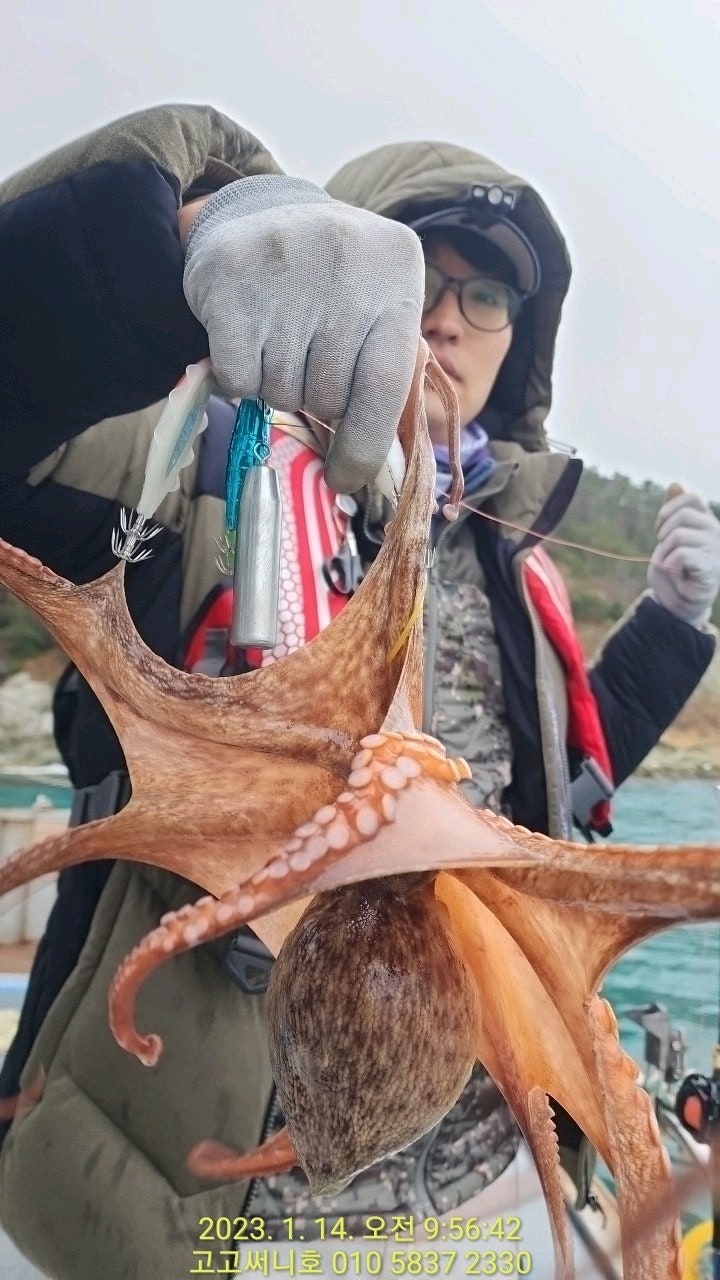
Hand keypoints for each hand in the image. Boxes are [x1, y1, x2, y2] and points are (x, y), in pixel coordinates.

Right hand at [182, 176, 423, 492]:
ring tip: (279, 340)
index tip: (345, 479)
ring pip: (281, 393)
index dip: (364, 446)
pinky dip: (241, 378)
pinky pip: (238, 381)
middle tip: (308, 362)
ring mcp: (285, 268)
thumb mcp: (377, 303)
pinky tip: (249, 338)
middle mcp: (346, 263)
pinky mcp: (228, 283)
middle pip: (329, 397)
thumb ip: (387, 368)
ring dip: (278, 387)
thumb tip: (371, 467)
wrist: (256, 215)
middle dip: (317, 401)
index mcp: (397, 271)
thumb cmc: (331, 281)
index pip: (386, 385)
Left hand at [648, 491, 719, 625]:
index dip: (668, 509)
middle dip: (663, 533)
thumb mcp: (670, 535)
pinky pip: (681, 554)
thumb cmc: (676, 568)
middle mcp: (716, 531)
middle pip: (683, 516)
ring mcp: (716, 549)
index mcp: (707, 520)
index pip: (692, 497)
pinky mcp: (710, 567)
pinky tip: (674, 571)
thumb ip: (673, 511)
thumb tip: (676, 482)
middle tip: (664, 550)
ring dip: (664, 551)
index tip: (660, 528)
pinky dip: (669, 562)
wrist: (680, 600)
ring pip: (678, 535)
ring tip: (669, 563)